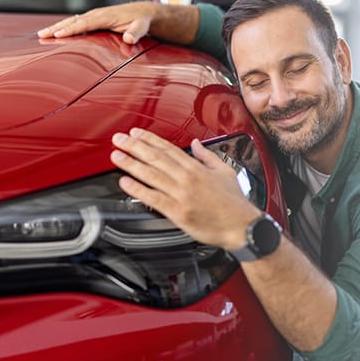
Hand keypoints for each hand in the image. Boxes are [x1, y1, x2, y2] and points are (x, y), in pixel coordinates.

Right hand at [36, 1, 165, 42]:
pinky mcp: (92, 20)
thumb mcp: (142, 27)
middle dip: (57, 28)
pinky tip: (53, 34)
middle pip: (73, 21)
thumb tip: (129, 38)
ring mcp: (93, 16)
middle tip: (41, 35)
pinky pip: (75, 23)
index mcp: (105, 16)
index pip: (84, 23)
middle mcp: (96, 14)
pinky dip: (63, 27)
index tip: (58, 34)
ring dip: (56, 27)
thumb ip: (136, 33)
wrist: (142, 13)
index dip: (71, 29)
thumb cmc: (141, 21)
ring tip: (41, 34)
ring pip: (71, 21)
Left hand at [110, 128, 261, 248]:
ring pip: (151, 175)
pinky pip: (154, 198)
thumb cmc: (234, 203)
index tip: (136, 133)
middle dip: (134, 147)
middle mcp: (188, 178)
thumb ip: (207, 156)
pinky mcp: (178, 212)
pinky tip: (125, 182)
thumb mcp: (225, 172)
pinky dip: (138, 189)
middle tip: (119, 139)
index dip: (150, 139)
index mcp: (197, 168)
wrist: (242, 227)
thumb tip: (196, 144)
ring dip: (131, 164)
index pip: (169, 149)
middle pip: (156, 158)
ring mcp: (182, 195)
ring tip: (117, 156)